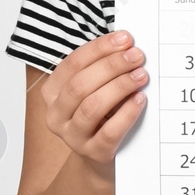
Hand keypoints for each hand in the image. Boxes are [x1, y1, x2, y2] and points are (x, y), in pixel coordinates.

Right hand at [41, 30, 148, 180]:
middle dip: (111, 66)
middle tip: (137, 56)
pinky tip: (140, 100)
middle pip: (80, 84)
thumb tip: (127, 43)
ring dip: (119, 87)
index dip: (99, 49)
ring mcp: (73, 136)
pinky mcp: (94, 152)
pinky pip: (109, 132)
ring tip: (141, 76)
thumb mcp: (96, 89)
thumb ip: (104, 68)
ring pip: (91, 107)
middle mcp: (57, 114)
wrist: (101, 156)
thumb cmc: (102, 114)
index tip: (125, 38)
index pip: (73, 64)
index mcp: (53, 92)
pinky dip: (126, 113)